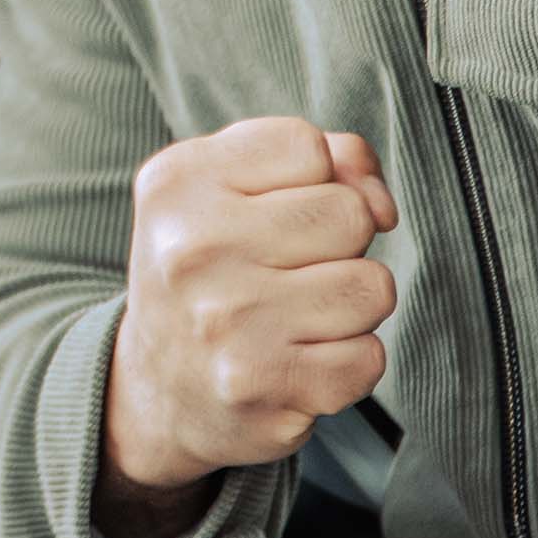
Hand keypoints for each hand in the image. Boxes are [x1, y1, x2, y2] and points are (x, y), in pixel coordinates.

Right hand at [99, 118, 398, 537]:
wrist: (156, 390)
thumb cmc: (212, 272)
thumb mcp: (231, 188)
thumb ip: (321, 160)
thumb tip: (381, 205)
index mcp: (177, 182)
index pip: (307, 148)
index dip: (315, 178)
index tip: (277, 210)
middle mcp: (192, 249)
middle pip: (349, 213)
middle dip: (340, 241)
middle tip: (287, 269)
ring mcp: (227, 323)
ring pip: (372, 286)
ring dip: (351, 304)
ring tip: (296, 315)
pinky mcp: (263, 387)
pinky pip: (369, 356)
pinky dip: (349, 361)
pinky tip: (299, 361)